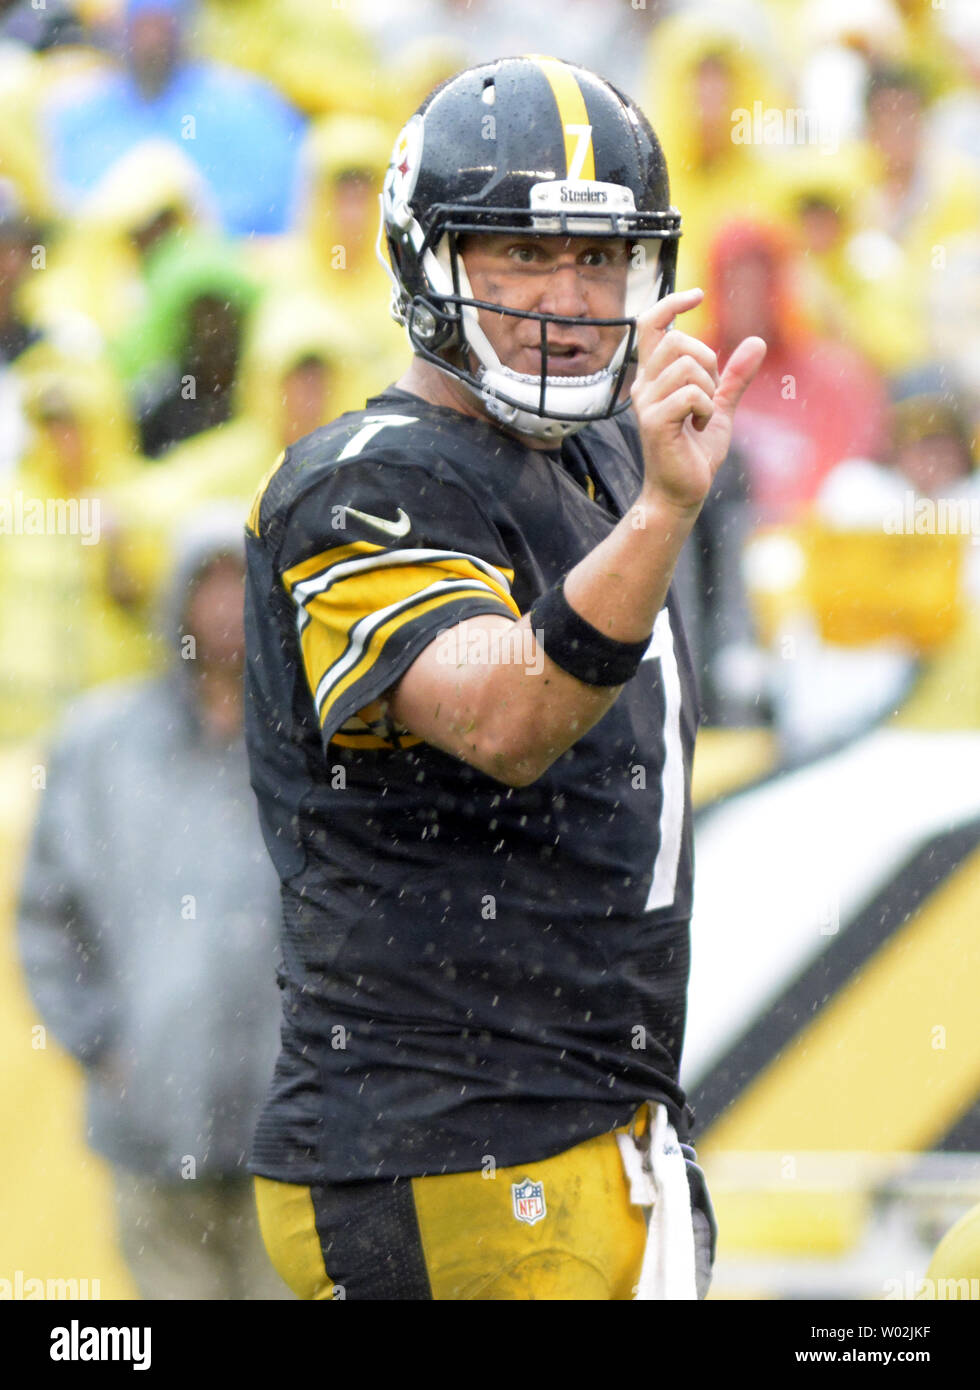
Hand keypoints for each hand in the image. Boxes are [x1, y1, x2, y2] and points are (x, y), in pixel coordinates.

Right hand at [631, 288, 765, 515]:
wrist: (681, 492)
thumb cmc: (694, 452)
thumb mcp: (720, 407)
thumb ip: (735, 377)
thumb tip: (757, 342)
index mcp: (654, 377)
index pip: (650, 323)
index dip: (671, 302)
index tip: (698, 295)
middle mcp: (644, 385)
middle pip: (676, 341)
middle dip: (707, 359)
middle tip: (710, 391)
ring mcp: (646, 404)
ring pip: (687, 367)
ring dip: (708, 388)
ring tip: (704, 414)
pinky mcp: (655, 423)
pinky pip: (691, 394)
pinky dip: (706, 408)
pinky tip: (700, 425)